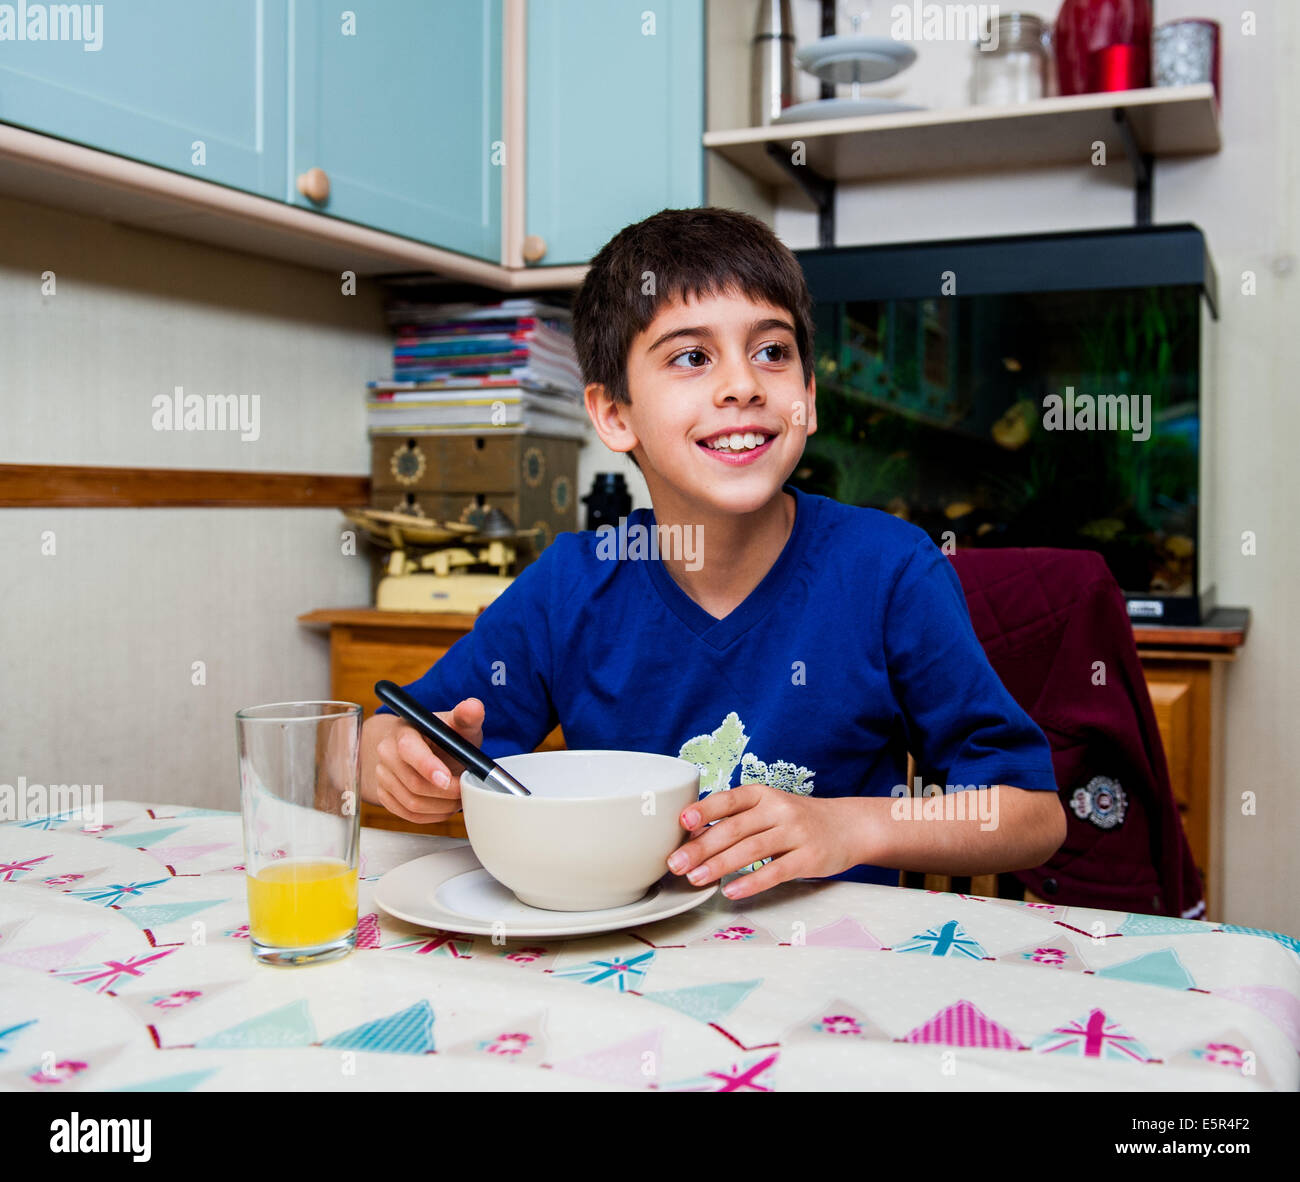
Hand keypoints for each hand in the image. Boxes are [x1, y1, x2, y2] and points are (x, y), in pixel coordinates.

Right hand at [360, 698, 483, 824]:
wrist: (423, 747)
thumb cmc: (442, 735)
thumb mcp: (457, 724)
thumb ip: (467, 716)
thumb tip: (473, 707)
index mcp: (403, 731)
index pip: (408, 749)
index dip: (428, 766)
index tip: (447, 779)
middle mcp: (387, 753)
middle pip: (413, 783)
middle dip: (445, 792)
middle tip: (465, 790)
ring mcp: (383, 775)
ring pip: (412, 803)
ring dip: (441, 806)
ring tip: (458, 798)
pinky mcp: (384, 794)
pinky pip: (407, 814)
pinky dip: (431, 816)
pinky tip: (444, 807)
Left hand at [665, 784, 860, 900]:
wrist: (848, 826)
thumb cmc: (796, 820)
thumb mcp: (768, 810)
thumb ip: (736, 821)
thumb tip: (692, 837)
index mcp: (763, 795)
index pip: (729, 799)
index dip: (705, 809)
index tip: (682, 821)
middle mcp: (778, 810)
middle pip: (735, 828)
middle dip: (701, 847)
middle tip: (676, 864)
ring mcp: (795, 833)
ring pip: (751, 850)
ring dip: (719, 866)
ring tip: (696, 879)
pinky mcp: (809, 858)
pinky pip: (776, 871)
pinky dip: (751, 882)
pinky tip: (730, 891)